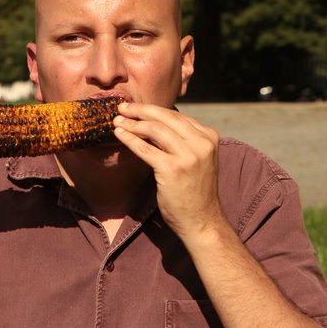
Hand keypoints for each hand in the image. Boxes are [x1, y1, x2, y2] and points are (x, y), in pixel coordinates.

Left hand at [113, 103, 222, 241]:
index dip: (152, 110)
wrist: (202, 221)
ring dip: (132, 123)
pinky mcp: (172, 169)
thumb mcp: (197, 158)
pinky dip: (129, 139)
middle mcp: (202, 143)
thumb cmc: (195, 191)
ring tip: (117, 121)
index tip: (135, 108)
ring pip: (154, 129)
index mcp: (209, 137)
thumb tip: (153, 122)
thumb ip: (183, 140)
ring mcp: (189, 156)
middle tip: (122, 107)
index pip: (176, 116)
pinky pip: (145, 148)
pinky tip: (119, 135)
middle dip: (140, 110)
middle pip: (165, 117)